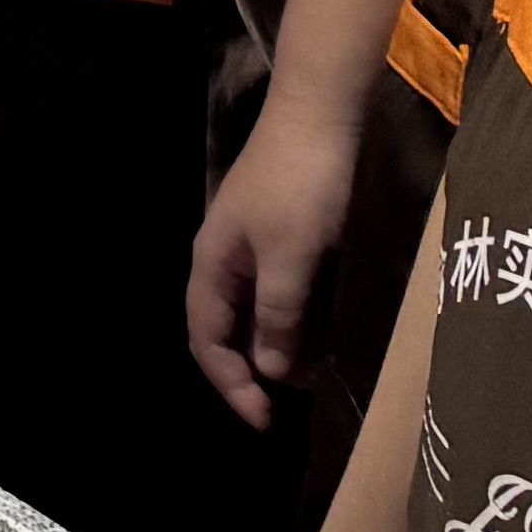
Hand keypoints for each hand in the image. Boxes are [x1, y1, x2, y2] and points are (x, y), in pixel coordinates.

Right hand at [188, 107, 356, 429]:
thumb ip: (278, 318)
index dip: (231, 384)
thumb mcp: (290, 259)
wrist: (322, 110)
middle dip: (253, 370)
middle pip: (227, 328)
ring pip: (257, 310)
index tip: (266, 420)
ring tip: (313, 376)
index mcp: (213, 264)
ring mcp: (254, 242)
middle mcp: (225, 257)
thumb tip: (272, 371)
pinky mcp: (284, 230)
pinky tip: (325, 330)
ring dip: (279, 346)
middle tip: (290, 405)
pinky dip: (298, 318)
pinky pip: (281, 289)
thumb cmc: (302, 186)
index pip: (207, 339)